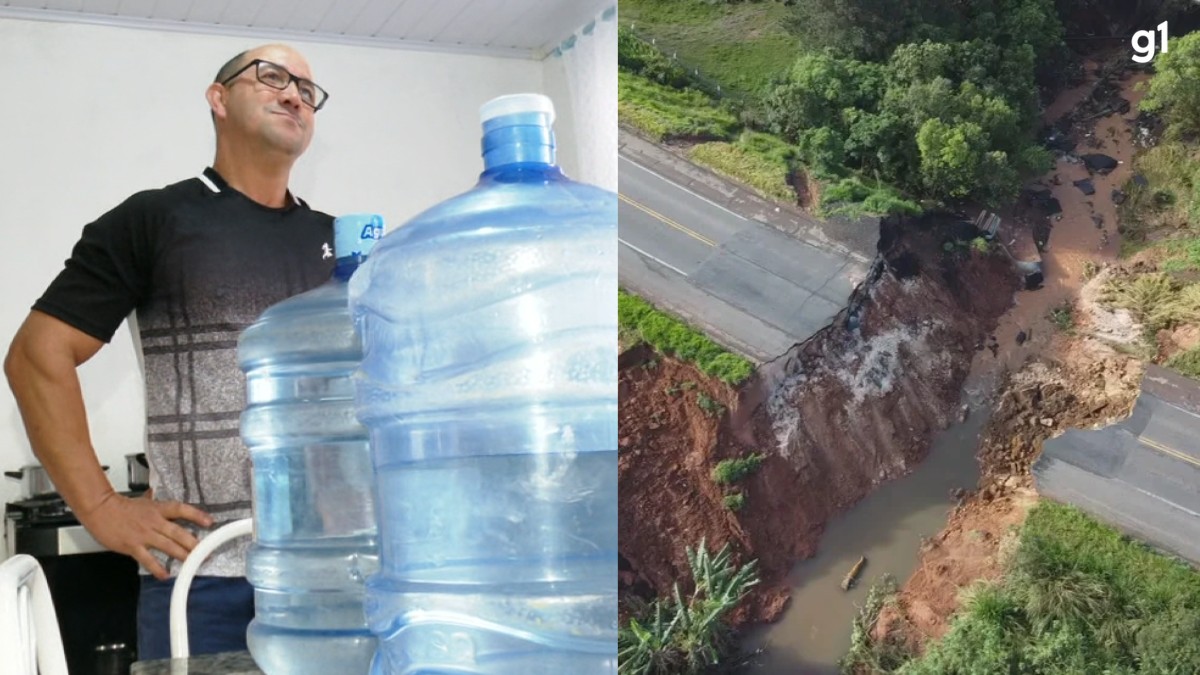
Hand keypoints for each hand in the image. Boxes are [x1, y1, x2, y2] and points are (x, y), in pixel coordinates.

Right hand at [76, 489, 213, 579]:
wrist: (100, 510)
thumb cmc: (120, 506)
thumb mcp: (143, 500)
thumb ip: (155, 501)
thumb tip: (158, 494)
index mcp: (158, 509)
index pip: (181, 510)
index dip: (197, 515)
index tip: (210, 522)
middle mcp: (154, 522)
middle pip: (178, 533)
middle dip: (194, 544)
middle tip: (206, 552)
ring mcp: (144, 535)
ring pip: (168, 546)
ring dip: (182, 556)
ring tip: (193, 564)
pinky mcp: (133, 546)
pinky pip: (148, 559)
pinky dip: (158, 568)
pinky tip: (166, 575)